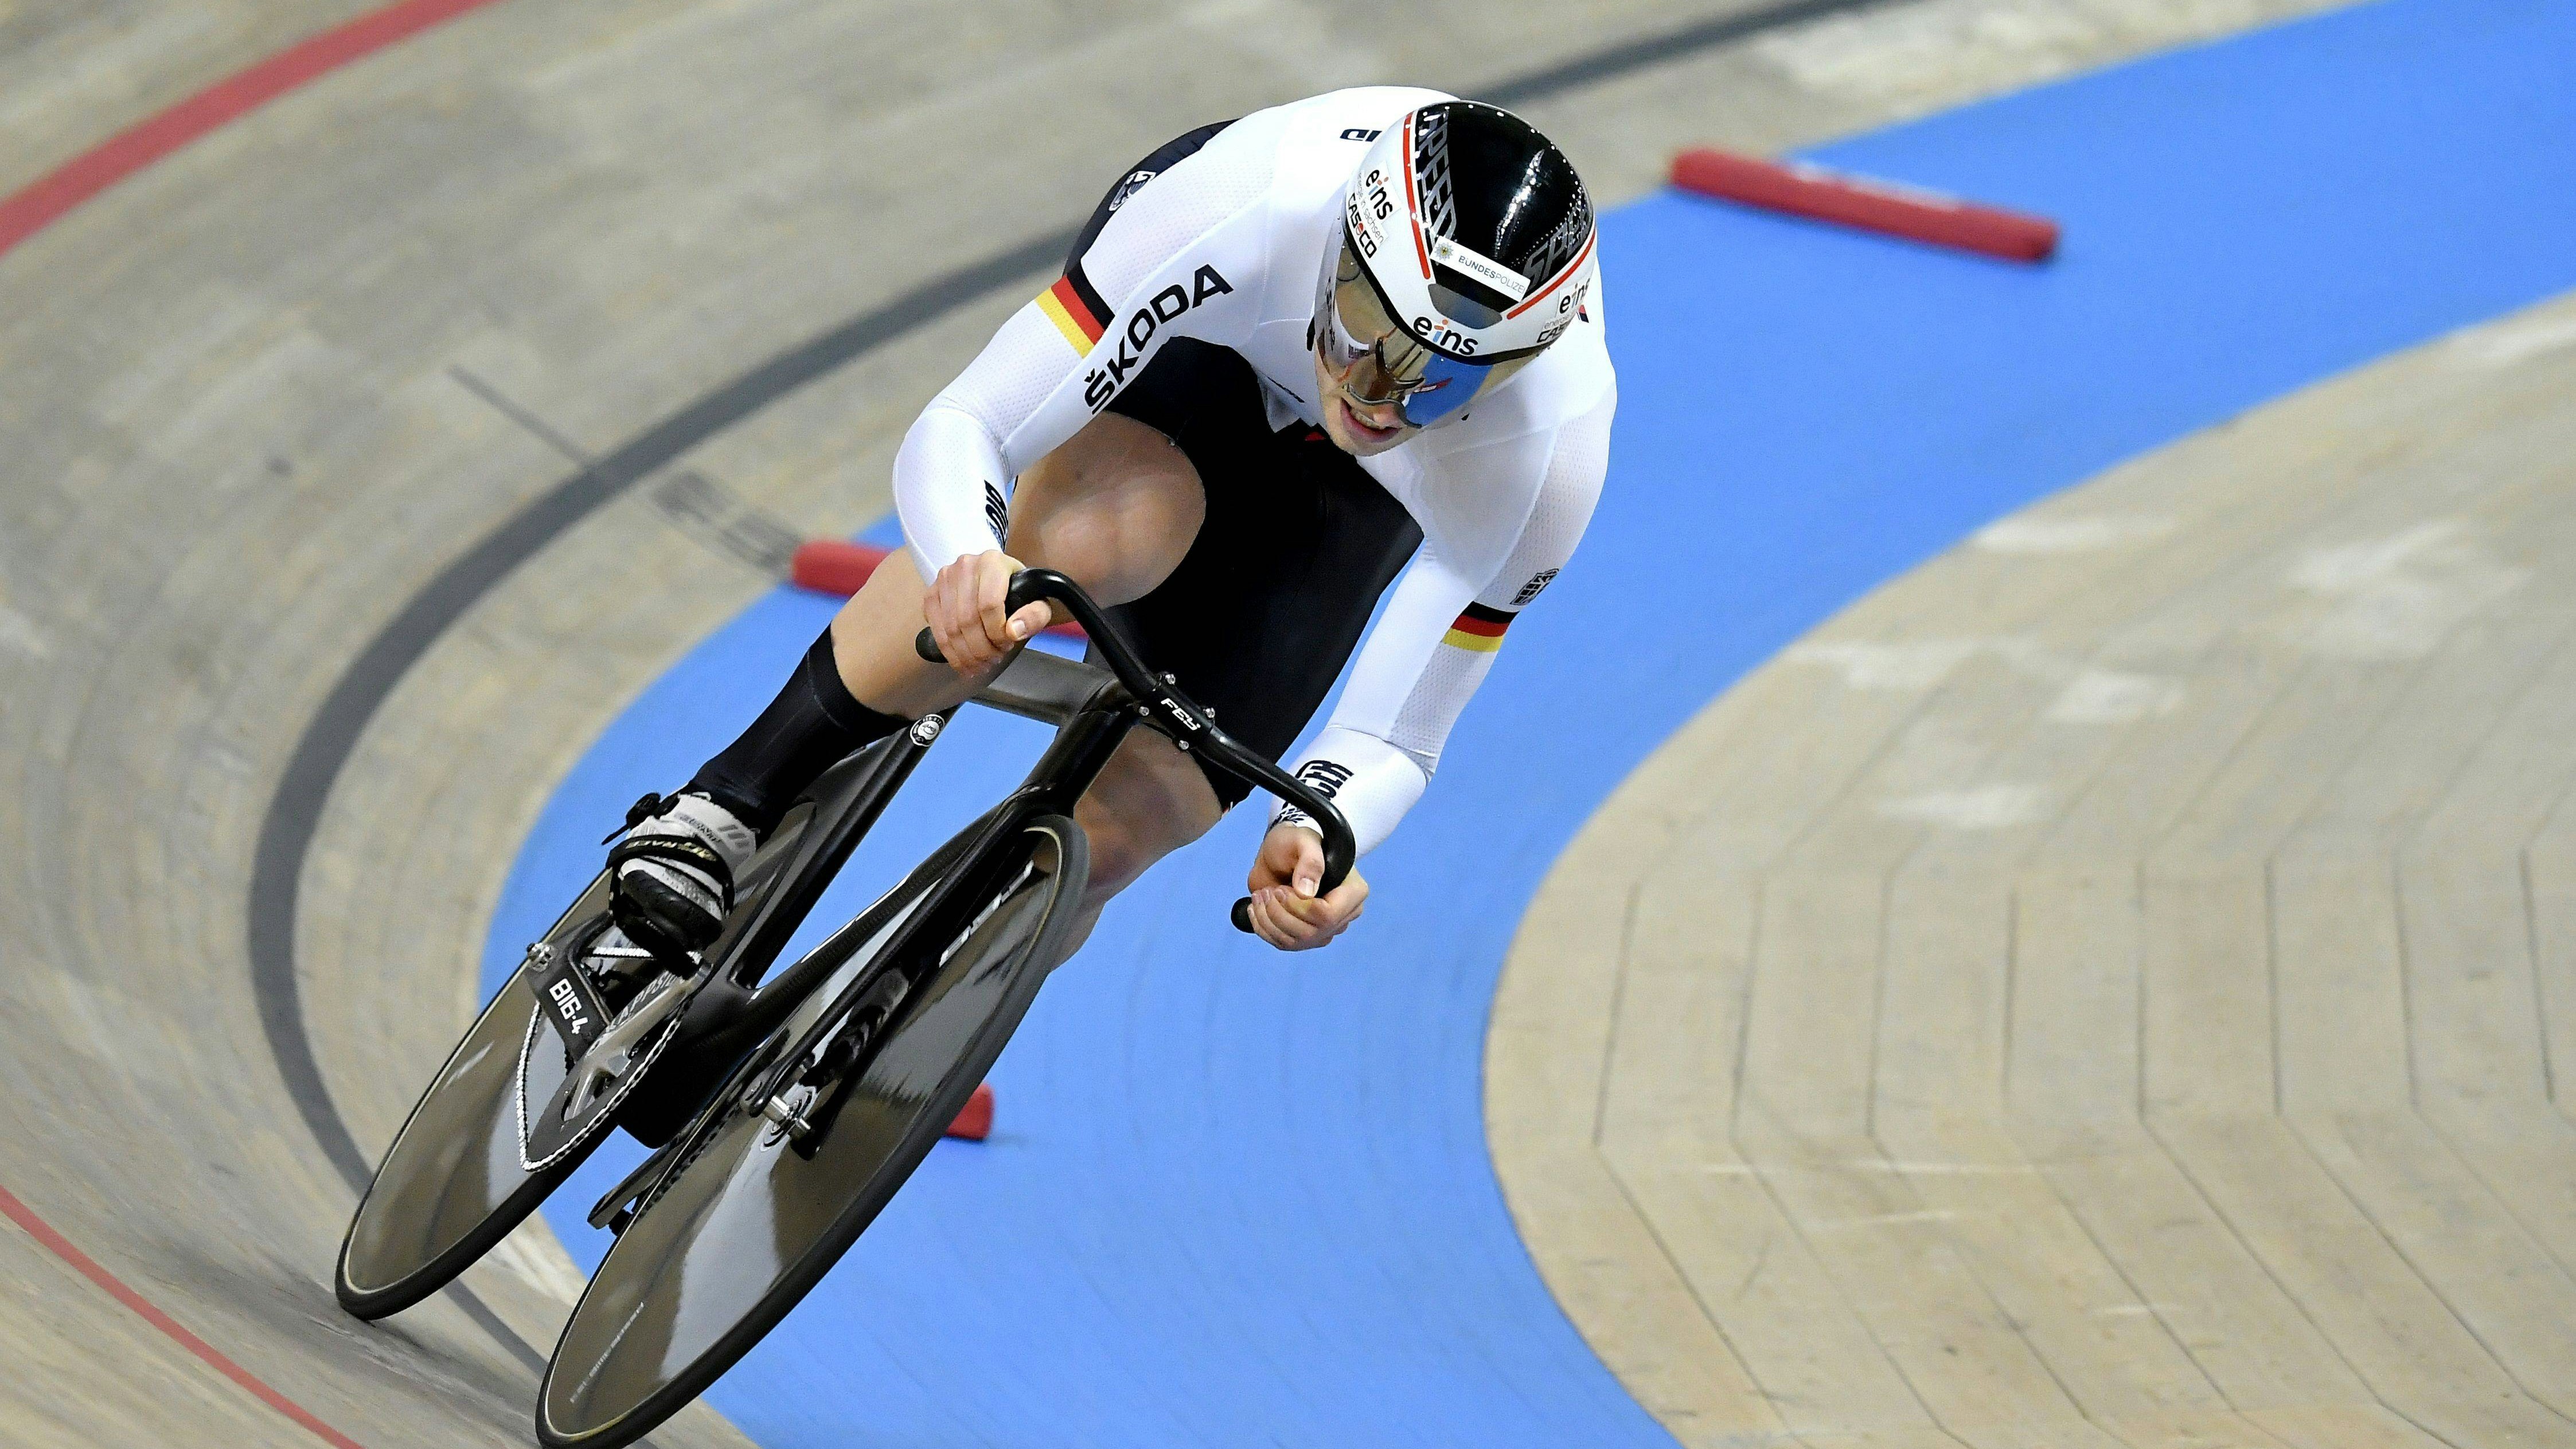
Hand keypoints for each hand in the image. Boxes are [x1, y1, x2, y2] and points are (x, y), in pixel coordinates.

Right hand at [924, 550, 1048, 674]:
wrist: (1004, 582)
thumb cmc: (1021, 593)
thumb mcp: (1039, 603)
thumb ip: (1035, 616)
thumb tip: (1013, 631)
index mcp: (992, 562)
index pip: (989, 605)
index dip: (997, 633)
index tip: (1006, 646)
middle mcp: (964, 566)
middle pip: (967, 619)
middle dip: (980, 649)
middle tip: (993, 660)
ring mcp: (944, 579)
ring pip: (950, 628)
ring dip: (965, 654)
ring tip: (979, 665)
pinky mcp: (931, 593)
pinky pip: (936, 628)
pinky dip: (948, 651)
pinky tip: (962, 661)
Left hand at [1243, 824, 1365, 950]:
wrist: (1279, 854)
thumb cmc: (1295, 843)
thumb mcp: (1304, 840)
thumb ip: (1310, 860)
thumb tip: (1307, 892)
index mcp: (1353, 892)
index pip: (1328, 915)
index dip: (1299, 907)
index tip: (1281, 890)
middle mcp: (1342, 915)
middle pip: (1310, 932)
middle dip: (1279, 912)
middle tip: (1267, 891)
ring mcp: (1324, 930)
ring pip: (1294, 941)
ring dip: (1268, 919)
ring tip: (1260, 895)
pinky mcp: (1304, 937)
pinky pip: (1282, 944)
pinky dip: (1263, 928)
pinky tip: (1256, 909)